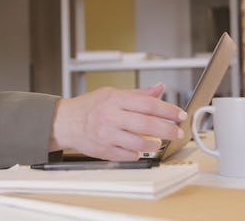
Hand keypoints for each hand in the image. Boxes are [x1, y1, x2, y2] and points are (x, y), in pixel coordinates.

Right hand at [50, 84, 186, 160]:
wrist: (65, 121)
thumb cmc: (89, 106)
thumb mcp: (112, 93)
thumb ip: (138, 94)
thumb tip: (159, 88)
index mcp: (115, 99)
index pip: (148, 104)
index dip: (167, 110)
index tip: (179, 115)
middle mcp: (111, 116)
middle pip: (146, 124)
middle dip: (167, 129)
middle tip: (177, 132)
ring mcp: (107, 134)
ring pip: (139, 143)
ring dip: (153, 144)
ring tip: (158, 142)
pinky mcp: (103, 150)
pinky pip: (128, 155)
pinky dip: (138, 153)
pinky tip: (140, 149)